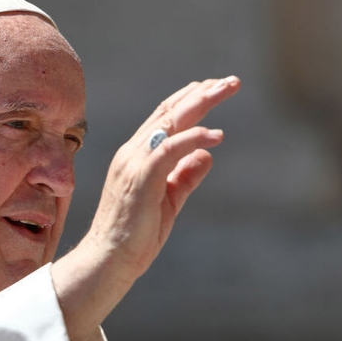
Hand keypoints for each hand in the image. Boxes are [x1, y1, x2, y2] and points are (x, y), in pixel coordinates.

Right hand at [52, 76, 240, 340]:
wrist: (110, 259)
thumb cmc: (136, 235)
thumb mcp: (169, 200)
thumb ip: (186, 176)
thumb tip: (208, 154)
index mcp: (137, 156)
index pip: (164, 117)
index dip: (189, 99)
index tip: (215, 87)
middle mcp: (133, 152)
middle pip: (170, 111)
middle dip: (202, 92)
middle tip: (232, 81)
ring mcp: (134, 162)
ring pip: (170, 121)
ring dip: (201, 103)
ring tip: (227, 89)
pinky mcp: (140, 176)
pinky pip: (170, 148)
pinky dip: (194, 138)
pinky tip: (217, 135)